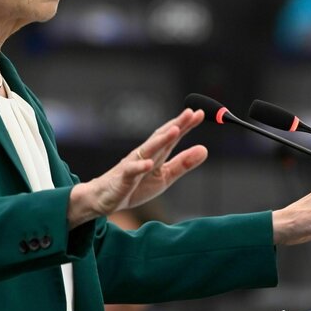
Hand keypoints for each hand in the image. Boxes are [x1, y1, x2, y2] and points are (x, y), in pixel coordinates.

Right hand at [67, 109, 207, 227]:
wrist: (105, 198)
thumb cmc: (135, 186)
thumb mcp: (165, 177)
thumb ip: (183, 164)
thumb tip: (204, 149)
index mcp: (157, 154)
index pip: (172, 137)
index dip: (186, 125)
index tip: (199, 113)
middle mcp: (145, 155)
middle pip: (161, 137)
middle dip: (176, 125)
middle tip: (190, 112)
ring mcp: (133, 164)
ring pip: (148, 150)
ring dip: (161, 140)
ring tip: (175, 130)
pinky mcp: (123, 178)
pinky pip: (131, 171)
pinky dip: (140, 167)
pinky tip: (149, 163)